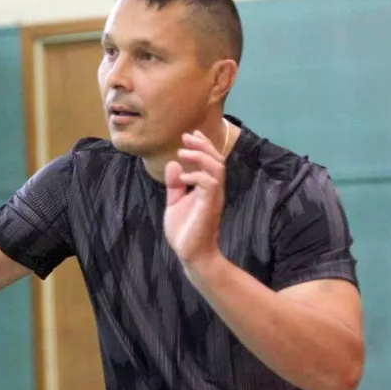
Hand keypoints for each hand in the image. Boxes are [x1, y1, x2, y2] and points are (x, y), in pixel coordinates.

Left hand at [163, 130, 225, 263]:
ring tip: (182, 153)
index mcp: (206, 188)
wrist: (191, 254)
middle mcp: (213, 190)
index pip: (210, 161)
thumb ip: (175, 186)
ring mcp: (213, 197)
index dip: (202, 146)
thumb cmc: (185, 231)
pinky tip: (182, 179)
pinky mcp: (210, 205)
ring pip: (216, 168)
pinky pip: (209, 183)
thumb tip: (174, 165)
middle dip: (202, 145)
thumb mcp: (175, 203)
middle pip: (216, 160)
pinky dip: (195, 176)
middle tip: (187, 137)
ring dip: (200, 157)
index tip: (190, 135)